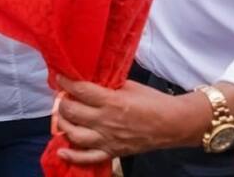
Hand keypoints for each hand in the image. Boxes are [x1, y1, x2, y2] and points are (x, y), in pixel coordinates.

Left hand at [54, 76, 207, 162]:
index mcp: (111, 101)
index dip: (66, 82)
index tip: (60, 77)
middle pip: (73, 112)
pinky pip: (88, 157)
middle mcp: (106, 121)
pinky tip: (61, 150)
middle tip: (62, 96)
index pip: (80, 90)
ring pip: (75, 134)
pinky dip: (73, 155)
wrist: (174, 124)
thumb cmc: (153, 101)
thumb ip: (108, 84)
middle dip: (62, 102)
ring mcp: (108, 139)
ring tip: (63, 116)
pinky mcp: (113, 152)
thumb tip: (89, 79)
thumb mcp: (129, 86)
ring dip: (64, 124)